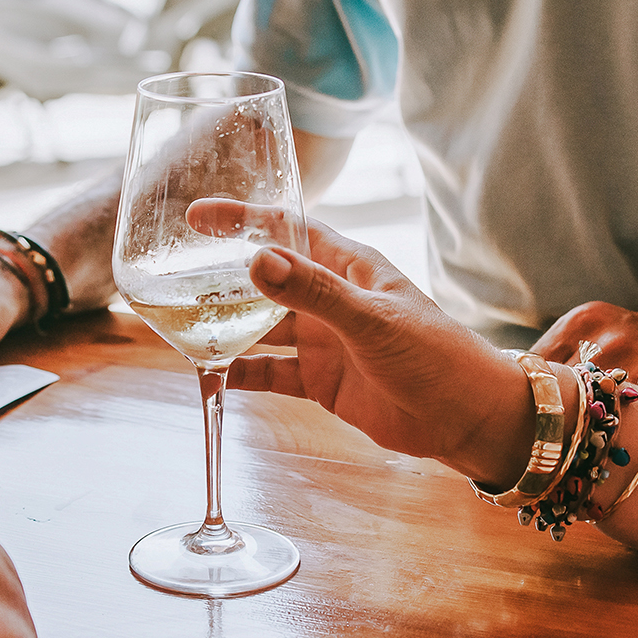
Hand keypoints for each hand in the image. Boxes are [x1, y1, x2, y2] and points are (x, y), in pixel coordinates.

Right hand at [204, 203, 532, 484]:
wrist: (466, 420)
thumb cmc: (435, 356)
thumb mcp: (372, 320)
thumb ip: (314, 292)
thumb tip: (256, 261)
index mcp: (347, 266)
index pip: (285, 228)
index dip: (243, 218)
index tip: (198, 217)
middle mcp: (329, 298)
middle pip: (264, 277)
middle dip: (220, 275)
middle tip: (171, 277)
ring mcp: (323, 340)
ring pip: (261, 326)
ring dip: (225, 325)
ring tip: (180, 325)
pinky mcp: (321, 381)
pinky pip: (269, 371)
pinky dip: (241, 372)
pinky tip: (208, 375)